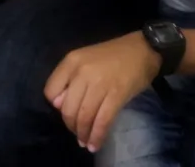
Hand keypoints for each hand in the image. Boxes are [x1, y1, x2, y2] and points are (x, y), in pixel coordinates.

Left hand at [44, 32, 160, 152]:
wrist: (143, 49)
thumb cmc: (112, 55)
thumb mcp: (85, 59)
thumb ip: (70, 78)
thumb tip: (59, 105)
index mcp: (71, 61)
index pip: (50, 91)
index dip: (57, 106)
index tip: (67, 111)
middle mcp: (82, 72)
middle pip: (67, 108)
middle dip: (71, 126)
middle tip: (77, 132)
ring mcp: (99, 84)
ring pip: (83, 117)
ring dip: (83, 134)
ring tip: (85, 142)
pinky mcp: (116, 95)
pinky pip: (102, 121)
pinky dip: (97, 136)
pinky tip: (95, 144)